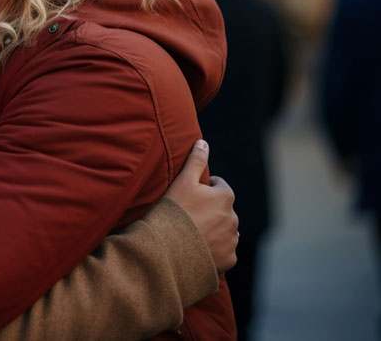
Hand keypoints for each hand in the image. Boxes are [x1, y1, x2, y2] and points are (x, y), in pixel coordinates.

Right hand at [165, 140, 237, 271]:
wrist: (169, 248)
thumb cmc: (174, 210)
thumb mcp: (182, 181)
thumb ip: (195, 161)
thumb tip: (203, 142)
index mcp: (226, 196)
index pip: (219, 187)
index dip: (203, 189)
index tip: (189, 196)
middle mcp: (234, 218)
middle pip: (222, 210)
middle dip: (210, 211)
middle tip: (188, 216)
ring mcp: (232, 240)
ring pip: (225, 231)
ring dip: (214, 231)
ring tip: (193, 234)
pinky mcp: (229, 259)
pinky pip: (224, 252)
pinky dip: (215, 250)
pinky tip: (199, 249)